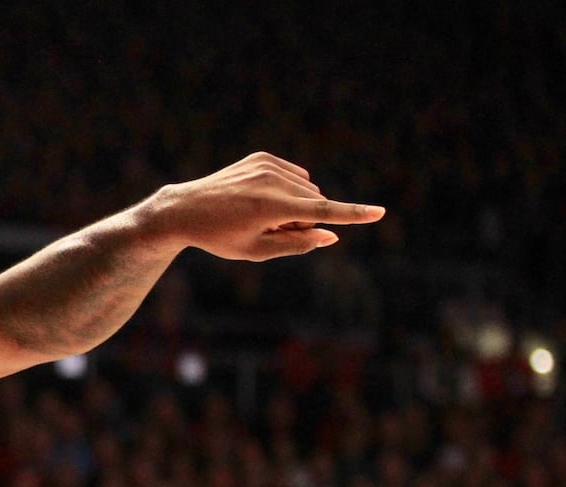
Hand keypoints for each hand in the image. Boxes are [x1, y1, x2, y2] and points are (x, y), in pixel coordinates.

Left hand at [144, 152, 384, 260]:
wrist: (185, 209)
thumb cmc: (220, 237)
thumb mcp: (257, 251)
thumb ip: (298, 244)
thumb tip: (332, 236)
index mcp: (271, 207)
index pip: (322, 212)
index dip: (353, 215)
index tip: (380, 212)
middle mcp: (271, 181)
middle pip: (315, 203)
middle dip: (305, 220)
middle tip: (270, 230)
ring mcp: (266, 165)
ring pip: (307, 189)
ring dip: (297, 205)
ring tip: (260, 215)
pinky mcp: (261, 157)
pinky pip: (294, 176)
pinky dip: (288, 189)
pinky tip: (260, 198)